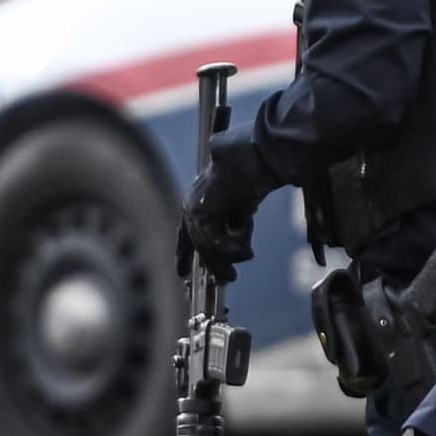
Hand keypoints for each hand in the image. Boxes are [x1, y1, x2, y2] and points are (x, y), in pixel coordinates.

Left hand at [183, 133, 270, 281]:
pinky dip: (233, 247)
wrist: (254, 157)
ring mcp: (193, 207)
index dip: (183, 253)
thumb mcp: (244, 207)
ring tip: (248, 253)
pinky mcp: (199, 211)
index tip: (180, 272)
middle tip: (229, 278)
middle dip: (214, 264)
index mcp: (200, 200)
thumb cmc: (255, 173)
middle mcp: (192, 204)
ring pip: (206, 245)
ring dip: (231, 253)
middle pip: (197, 243)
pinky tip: (246, 247)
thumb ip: (236, 226)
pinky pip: (213, 242)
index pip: (187, 233)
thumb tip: (240, 251)